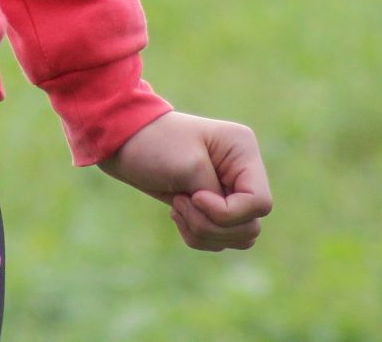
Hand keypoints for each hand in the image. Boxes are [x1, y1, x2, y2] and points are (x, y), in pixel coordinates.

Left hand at [98, 111, 271, 251]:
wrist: (121, 142)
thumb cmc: (153, 144)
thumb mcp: (189, 167)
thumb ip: (218, 198)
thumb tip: (237, 227)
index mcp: (243, 152)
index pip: (259, 203)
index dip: (228, 212)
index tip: (195, 197)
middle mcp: (242, 172)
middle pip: (250, 226)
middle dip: (212, 225)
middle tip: (181, 204)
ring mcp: (228, 190)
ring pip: (235, 237)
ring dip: (202, 231)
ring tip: (177, 207)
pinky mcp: (211, 206)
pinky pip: (218, 240)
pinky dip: (196, 234)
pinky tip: (176, 212)